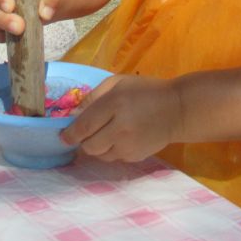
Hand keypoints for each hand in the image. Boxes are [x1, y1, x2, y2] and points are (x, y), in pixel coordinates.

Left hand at [61, 74, 182, 161]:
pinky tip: (120, 138)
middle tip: (86, 133)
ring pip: (99, 155)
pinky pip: (113, 158)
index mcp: (115, 104)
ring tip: (106, 133)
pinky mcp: (136, 157)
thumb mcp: (119, 82)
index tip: (62, 136)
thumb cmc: (146, 91)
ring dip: (96, 146)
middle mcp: (120, 128)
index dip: (69, 134)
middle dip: (82, 141)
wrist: (178, 110)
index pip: (84, 126)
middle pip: (88, 145)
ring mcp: (129, 145)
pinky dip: (111, 150)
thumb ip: (94, 96)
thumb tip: (74, 113)